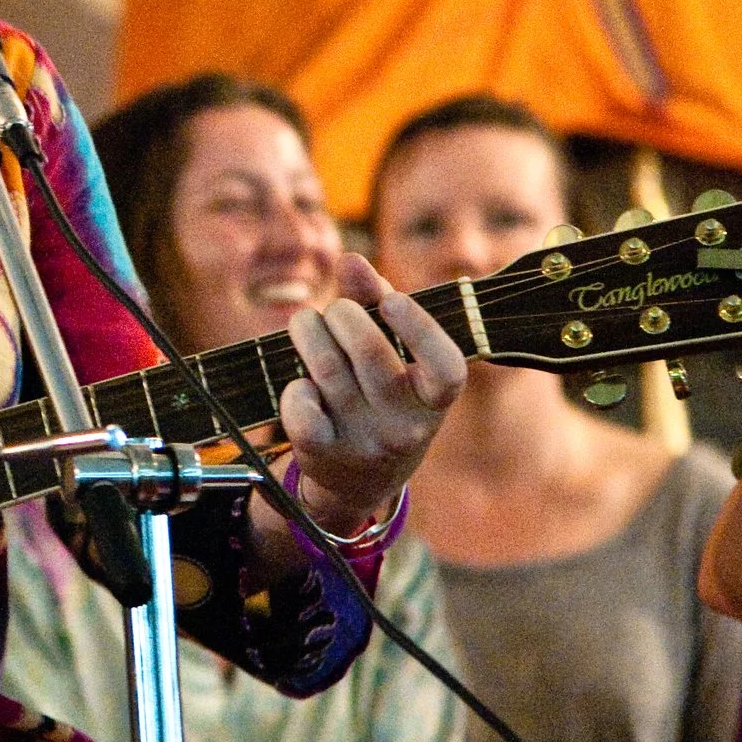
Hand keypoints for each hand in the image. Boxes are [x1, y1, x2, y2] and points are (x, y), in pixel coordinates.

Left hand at [277, 254, 465, 535]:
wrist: (359, 483)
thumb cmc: (380, 397)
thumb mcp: (394, 356)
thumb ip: (376, 303)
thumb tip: (351, 258)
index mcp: (434, 401)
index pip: (446, 368)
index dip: (420, 328)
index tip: (393, 301)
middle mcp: (405, 426)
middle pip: (369, 351)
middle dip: (343, 313)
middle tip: (335, 311)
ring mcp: (364, 443)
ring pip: (327, 367)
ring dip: (308, 331)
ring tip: (306, 324)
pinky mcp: (324, 454)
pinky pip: (301, 406)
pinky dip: (295, 386)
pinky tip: (301, 382)